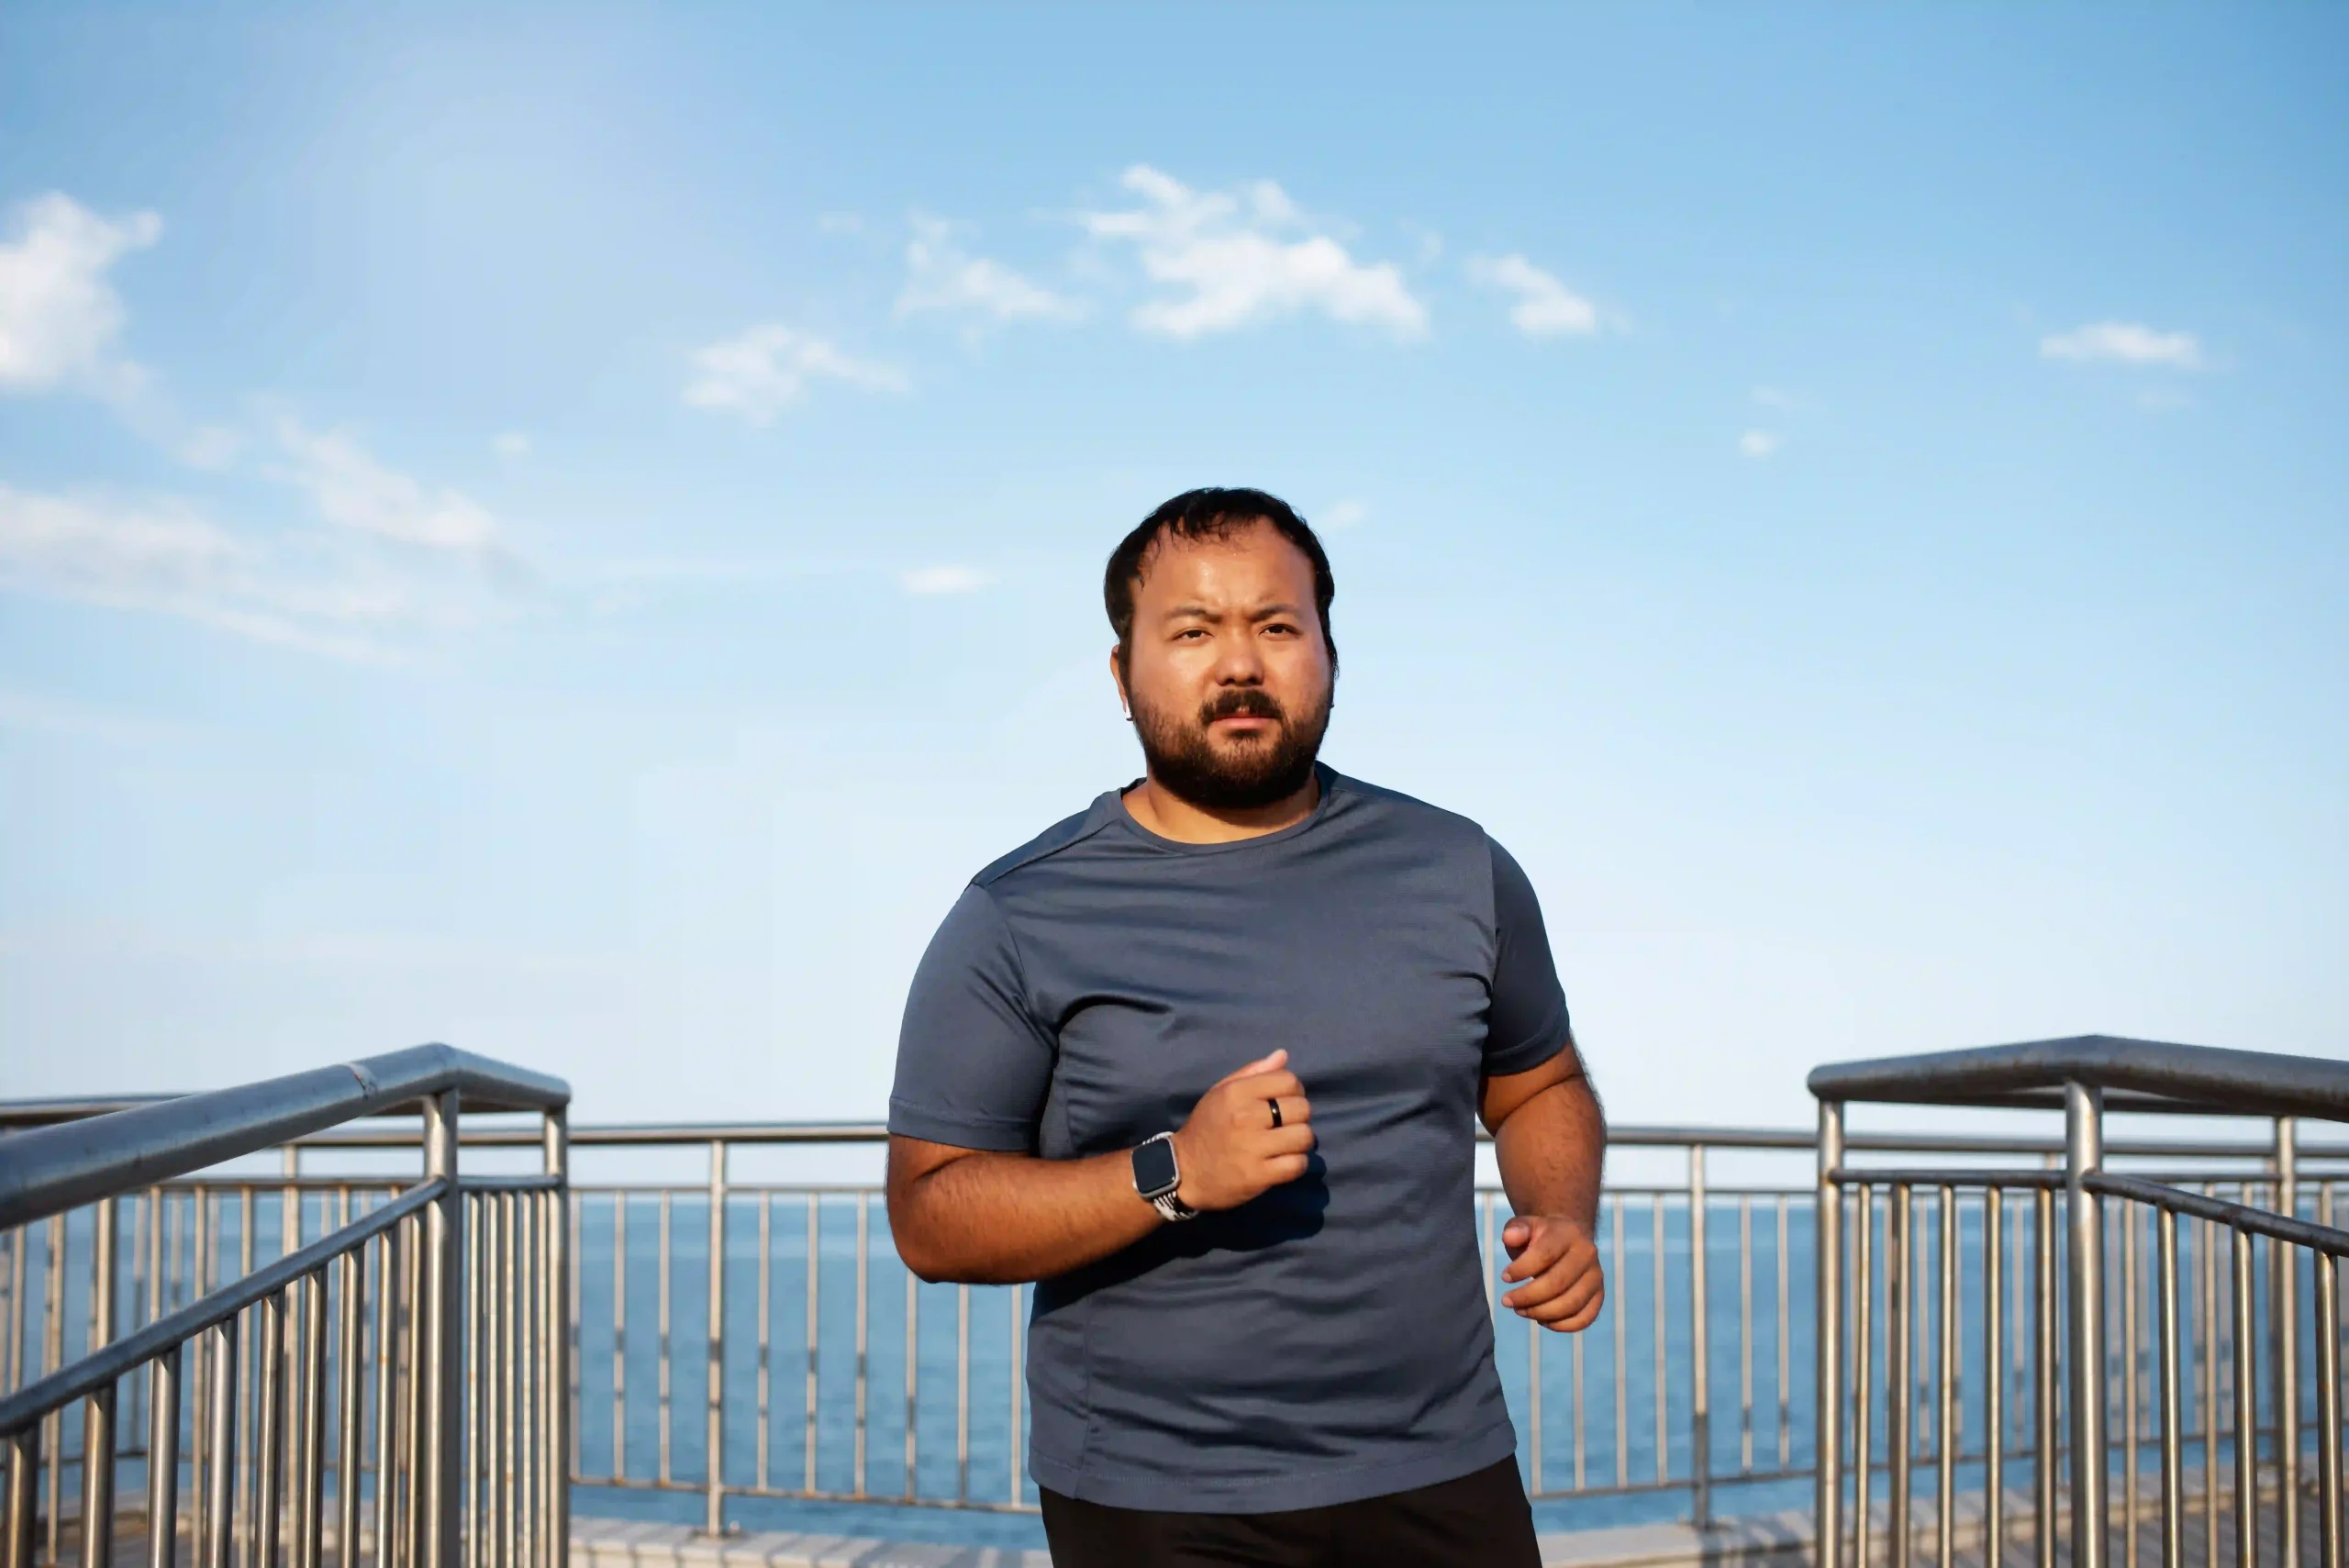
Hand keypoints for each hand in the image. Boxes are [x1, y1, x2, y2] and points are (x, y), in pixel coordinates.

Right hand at [1168, 1049, 1315, 1211]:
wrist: (1184, 1171)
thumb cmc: (1205, 1127)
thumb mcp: (1220, 1092)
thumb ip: (1252, 1072)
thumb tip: (1283, 1055)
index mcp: (1237, 1093)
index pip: (1289, 1081)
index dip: (1294, 1091)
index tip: (1284, 1102)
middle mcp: (1246, 1116)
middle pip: (1301, 1108)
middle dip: (1299, 1117)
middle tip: (1285, 1126)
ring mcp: (1253, 1147)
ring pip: (1304, 1136)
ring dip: (1300, 1142)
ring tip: (1286, 1145)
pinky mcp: (1259, 1175)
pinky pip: (1297, 1164)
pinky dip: (1296, 1164)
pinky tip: (1284, 1162)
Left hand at [1501, 1215, 1603, 1331]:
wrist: (1569, 1239)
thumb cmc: (1540, 1237)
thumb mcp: (1525, 1226)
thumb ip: (1516, 1229)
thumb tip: (1510, 1237)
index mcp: (1568, 1233)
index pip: (1544, 1254)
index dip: (1522, 1269)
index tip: (1504, 1277)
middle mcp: (1587, 1254)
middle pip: (1557, 1283)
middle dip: (1527, 1297)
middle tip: (1507, 1301)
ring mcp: (1595, 1277)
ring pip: (1571, 1304)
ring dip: (1541, 1313)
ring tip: (1521, 1310)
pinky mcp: (1598, 1295)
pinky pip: (1584, 1318)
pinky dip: (1561, 1326)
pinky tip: (1542, 1320)